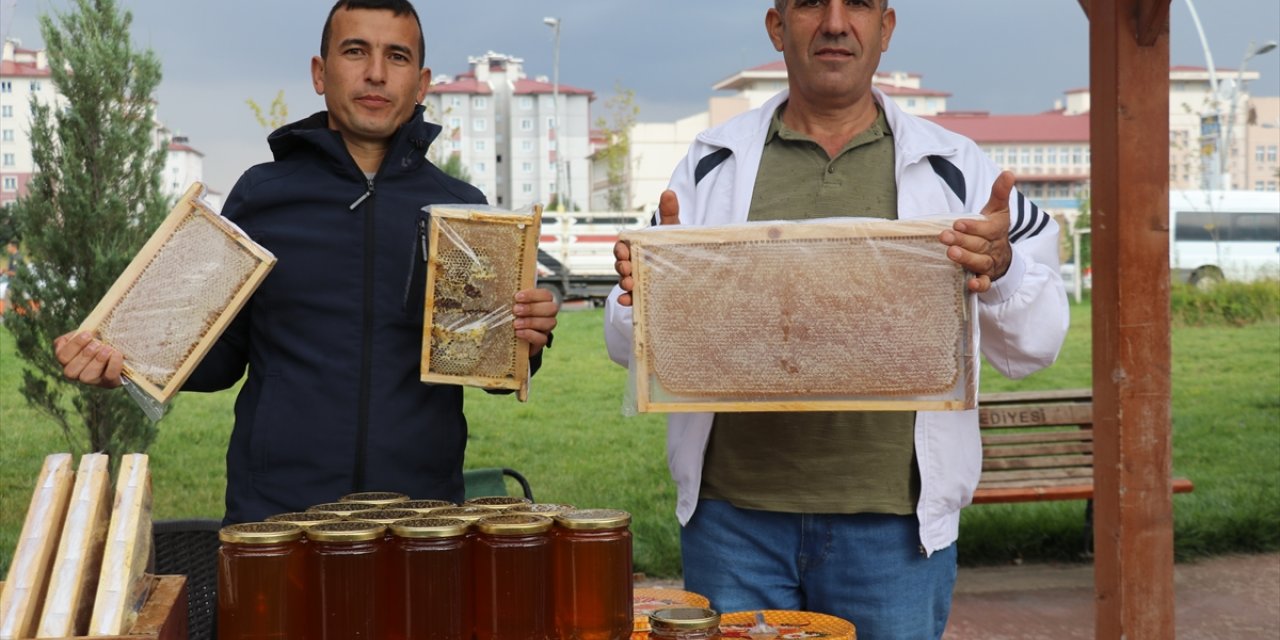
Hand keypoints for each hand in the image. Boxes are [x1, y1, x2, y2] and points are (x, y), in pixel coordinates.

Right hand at [54, 331, 123, 388]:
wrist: (122, 348)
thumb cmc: (102, 337)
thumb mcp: (91, 331)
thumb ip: (85, 328)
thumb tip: (89, 326)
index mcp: (68, 358)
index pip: (62, 356)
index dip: (74, 345)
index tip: (88, 333)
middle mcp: (76, 372)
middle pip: (70, 371)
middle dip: (84, 355)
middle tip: (97, 343)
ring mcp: (92, 380)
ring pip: (86, 377)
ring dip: (98, 361)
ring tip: (107, 348)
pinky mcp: (108, 382)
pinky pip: (108, 377)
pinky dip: (113, 365)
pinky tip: (117, 354)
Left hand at [512, 288, 557, 354]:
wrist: (507, 338)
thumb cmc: (509, 317)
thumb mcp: (508, 305)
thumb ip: (507, 297)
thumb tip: (495, 284)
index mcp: (541, 302)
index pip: (546, 295)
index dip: (533, 295)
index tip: (517, 297)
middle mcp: (547, 314)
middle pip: (552, 308)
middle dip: (532, 308)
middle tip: (516, 310)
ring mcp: (545, 328)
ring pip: (550, 323)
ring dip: (531, 322)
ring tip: (515, 324)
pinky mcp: (541, 342)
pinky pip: (542, 338)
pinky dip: (530, 334)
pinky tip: (518, 333)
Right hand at [615, 189, 680, 306]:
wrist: (688, 266)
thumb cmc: (673, 245)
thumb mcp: (672, 229)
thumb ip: (669, 212)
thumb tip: (669, 192)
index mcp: (636, 247)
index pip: (622, 247)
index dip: (620, 248)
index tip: (625, 250)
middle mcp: (633, 263)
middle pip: (620, 264)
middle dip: (620, 266)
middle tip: (627, 267)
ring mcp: (637, 279)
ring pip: (625, 281)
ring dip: (624, 282)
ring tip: (630, 284)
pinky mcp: (643, 294)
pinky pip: (632, 298)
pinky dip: (627, 299)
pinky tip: (627, 301)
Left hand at [939, 171, 1015, 292]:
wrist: (1003, 257)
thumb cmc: (994, 230)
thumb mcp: (998, 211)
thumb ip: (1000, 193)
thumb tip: (1009, 172)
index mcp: (997, 230)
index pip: (987, 228)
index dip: (973, 226)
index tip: (957, 223)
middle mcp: (994, 247)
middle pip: (979, 244)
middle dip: (962, 240)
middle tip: (945, 236)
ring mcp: (990, 264)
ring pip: (980, 262)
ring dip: (966, 258)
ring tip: (951, 253)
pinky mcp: (986, 278)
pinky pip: (985, 284)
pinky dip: (979, 285)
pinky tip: (970, 285)